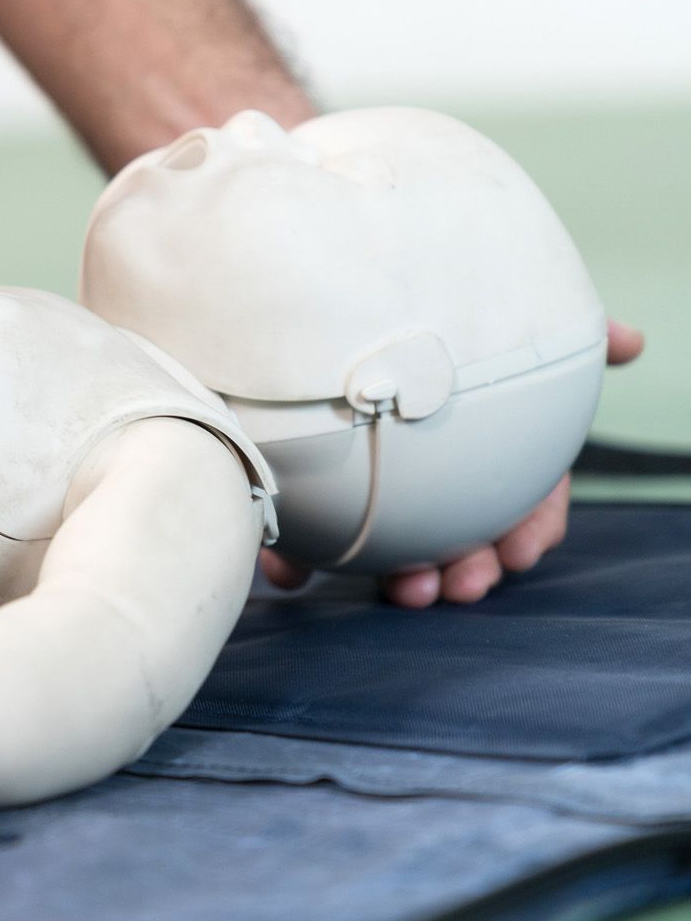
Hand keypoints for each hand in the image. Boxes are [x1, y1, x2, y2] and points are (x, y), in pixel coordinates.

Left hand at [261, 319, 645, 606]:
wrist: (337, 328)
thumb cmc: (440, 341)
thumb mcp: (507, 339)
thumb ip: (568, 340)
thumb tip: (633, 340)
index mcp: (489, 457)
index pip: (526, 504)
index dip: (529, 529)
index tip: (520, 550)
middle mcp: (441, 485)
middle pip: (464, 539)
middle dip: (468, 569)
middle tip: (458, 585)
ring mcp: (380, 497)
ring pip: (396, 551)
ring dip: (403, 578)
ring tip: (404, 591)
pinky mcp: (316, 496)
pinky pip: (308, 538)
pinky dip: (297, 561)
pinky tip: (288, 574)